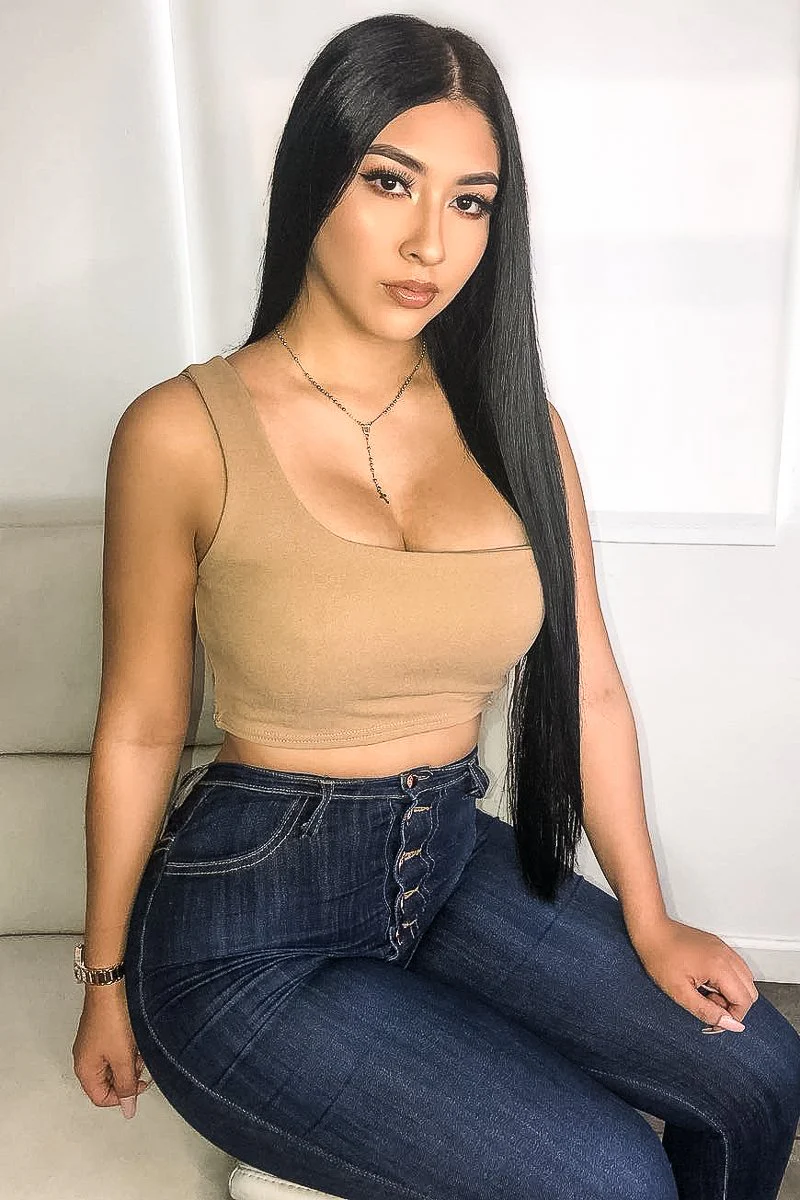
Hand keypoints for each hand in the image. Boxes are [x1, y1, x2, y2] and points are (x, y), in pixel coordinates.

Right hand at [72, 983, 151, 1117]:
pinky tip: (135, 1035)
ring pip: (114, 1064)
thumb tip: (128, 1111)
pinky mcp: (102, 1030)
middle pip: (107, 1081)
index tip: (140, 1084)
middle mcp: (85, 1058)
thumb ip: (126, 1086)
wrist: (111, 985)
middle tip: (140, 1060)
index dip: (122, 1096)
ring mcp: (93, 1043)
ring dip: (129, 1060)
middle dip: (127, 1075)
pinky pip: (115, 1048)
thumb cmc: (113, 1020)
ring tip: (139, 1045)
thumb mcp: (123, 1058)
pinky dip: (127, 1047)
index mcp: (85, 1069)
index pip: (100, 1098)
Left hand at [627, 915, 758, 1033]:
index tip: (713, 1020)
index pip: (745, 1001)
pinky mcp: (718, 946)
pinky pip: (735, 968)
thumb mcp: (680, 992)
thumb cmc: (659, 956)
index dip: (731, 1016)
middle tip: (708, 1004)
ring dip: (730, 993)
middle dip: (733, 1005)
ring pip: (745, 980)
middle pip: (750, 991)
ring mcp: (724, 948)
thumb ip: (708, 1011)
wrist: (650, 930)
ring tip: (705, 992)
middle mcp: (727, 955)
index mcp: (720, 967)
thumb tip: (732, 1025)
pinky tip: (705, 981)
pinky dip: (727, 980)